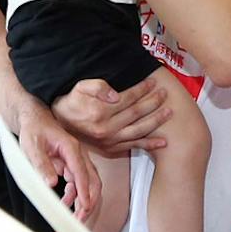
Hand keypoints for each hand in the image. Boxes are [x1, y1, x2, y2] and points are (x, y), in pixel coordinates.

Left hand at [15, 101, 101, 223]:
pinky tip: (67, 203)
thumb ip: (41, 164)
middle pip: (92, 180)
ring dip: (83, 200)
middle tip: (81, 217)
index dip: (84, 191)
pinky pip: (78, 183)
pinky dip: (75, 195)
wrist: (34, 119)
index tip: (85, 206)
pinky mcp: (71, 166)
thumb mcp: (32, 146)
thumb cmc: (34, 129)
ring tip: (75, 215)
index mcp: (71, 148)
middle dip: (90, 200)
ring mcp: (75, 160)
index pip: (82, 172)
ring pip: (88, 183)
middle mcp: (77, 155)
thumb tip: (50, 183)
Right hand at [53, 73, 171, 154]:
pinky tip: (163, 142)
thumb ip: (97, 87)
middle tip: (164, 94)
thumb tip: (115, 95)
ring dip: (156, 121)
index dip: (141, 90)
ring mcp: (110, 141)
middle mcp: (107, 129)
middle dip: (153, 103)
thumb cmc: (73, 102)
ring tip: (169, 112)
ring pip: (139, 130)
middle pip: (136, 114)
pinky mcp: (111, 149)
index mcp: (100, 113)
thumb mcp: (80, 88)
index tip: (151, 82)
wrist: (61, 123)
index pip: (128, 99)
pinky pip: (133, 146)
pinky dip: (149, 144)